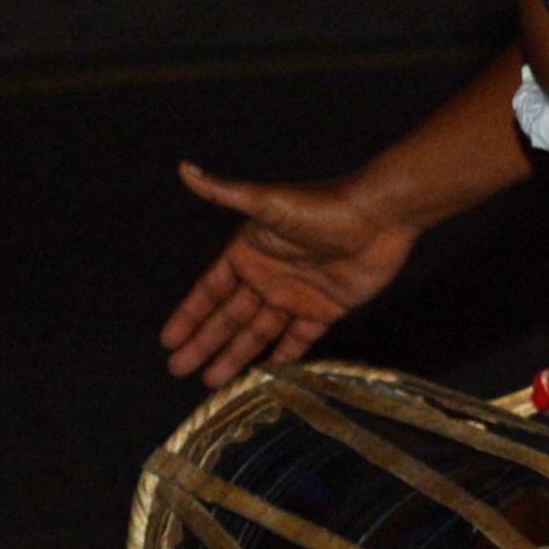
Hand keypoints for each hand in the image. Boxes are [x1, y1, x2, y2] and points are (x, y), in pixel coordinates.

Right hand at [162, 165, 417, 380]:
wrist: (381, 217)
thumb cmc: (322, 206)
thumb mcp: (267, 201)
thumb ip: (225, 192)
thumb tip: (185, 168)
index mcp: (249, 253)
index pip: (210, 291)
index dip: (189, 315)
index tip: (167, 340)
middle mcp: (269, 276)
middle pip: (229, 317)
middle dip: (203, 342)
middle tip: (178, 369)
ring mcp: (297, 294)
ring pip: (259, 332)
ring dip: (235, 355)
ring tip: (210, 380)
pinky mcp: (327, 308)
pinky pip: (300, 338)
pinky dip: (283, 355)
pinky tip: (264, 374)